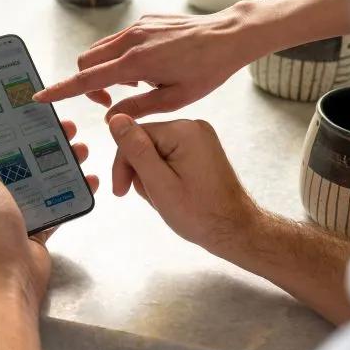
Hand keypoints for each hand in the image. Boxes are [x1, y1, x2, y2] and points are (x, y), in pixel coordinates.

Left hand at [0, 121, 98, 302]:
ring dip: (65, 162)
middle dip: (46, 141)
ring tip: (83, 149)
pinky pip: (60, 202)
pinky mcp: (40, 225)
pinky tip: (90, 178)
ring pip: (45, 178)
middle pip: (25, 158)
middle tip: (69, 128)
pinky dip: (75, 190)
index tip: (31, 111)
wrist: (11, 270)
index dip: (12, 127)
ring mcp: (20, 210)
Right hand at [33, 1, 270, 119]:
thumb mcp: (173, 100)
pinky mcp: (146, 21)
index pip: (86, 79)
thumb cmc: (207, 70)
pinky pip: (120, 40)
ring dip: (106, 70)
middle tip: (110, 101)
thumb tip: (111, 118)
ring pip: (102, 50)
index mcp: (135, 63)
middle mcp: (131, 40)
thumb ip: (136, 109)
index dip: (61, 90)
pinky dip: (121, 58)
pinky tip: (147, 70)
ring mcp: (138, 27)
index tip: (41, 97)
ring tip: (135, 85)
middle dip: (88, 83)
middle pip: (86, 61)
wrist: (230, 36)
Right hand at [107, 113, 262, 257]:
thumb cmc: (199, 213)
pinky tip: (174, 195)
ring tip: (166, 199)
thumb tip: (115, 119)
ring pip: (156, 153)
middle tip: (152, 198)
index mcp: (184, 131)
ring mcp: (201, 139)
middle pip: (146, 143)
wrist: (234, 230)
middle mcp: (194, 128)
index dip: (124, 164)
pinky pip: (171, 158)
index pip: (135, 135)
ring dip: (153, 178)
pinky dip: (165, 177)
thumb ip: (135, 150)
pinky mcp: (203, 151)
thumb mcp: (158, 183)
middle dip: (141, 172)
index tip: (121, 191)